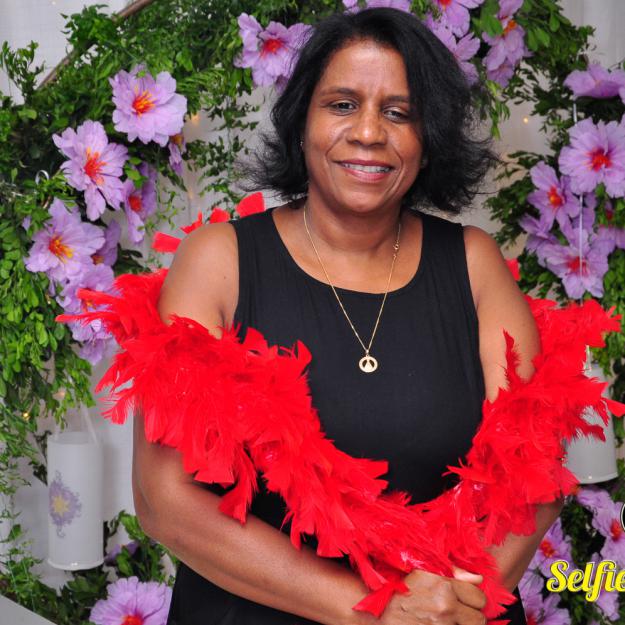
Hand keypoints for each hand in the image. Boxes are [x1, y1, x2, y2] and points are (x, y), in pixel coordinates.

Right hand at [370, 567, 485, 624]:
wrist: (377, 612)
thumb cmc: (398, 588)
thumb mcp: (422, 571)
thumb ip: (453, 573)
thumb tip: (478, 579)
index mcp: (444, 586)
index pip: (479, 597)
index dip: (473, 599)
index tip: (464, 600)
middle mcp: (445, 607)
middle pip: (478, 619)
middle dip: (471, 617)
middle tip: (458, 613)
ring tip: (446, 620)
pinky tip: (438, 624)